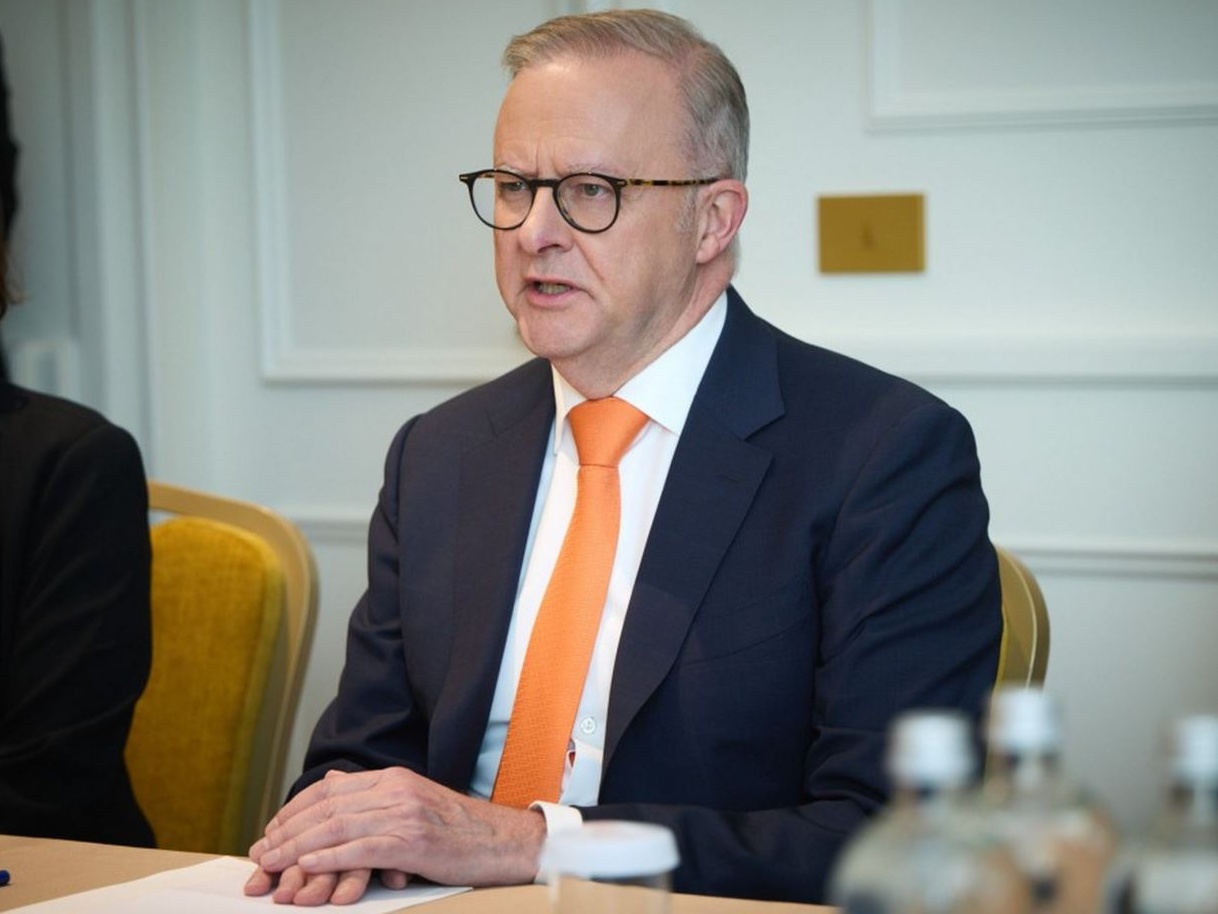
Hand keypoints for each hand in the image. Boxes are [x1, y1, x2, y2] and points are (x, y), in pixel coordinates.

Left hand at [247, 767, 545, 902]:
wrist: (502, 841)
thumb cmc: (458, 830)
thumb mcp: (414, 802)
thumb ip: (374, 797)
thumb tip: (332, 786)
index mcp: (393, 778)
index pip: (330, 789)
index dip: (294, 810)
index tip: (271, 830)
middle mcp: (396, 790)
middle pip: (327, 807)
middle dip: (288, 830)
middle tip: (261, 852)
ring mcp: (404, 814)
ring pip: (338, 827)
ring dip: (298, 847)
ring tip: (272, 863)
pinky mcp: (413, 841)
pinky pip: (361, 849)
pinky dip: (329, 859)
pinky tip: (307, 868)